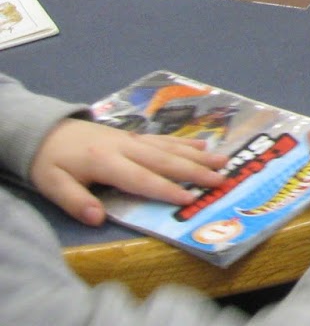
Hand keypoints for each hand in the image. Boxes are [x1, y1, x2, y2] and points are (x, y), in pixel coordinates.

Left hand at [31, 117, 227, 226]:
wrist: (46, 130)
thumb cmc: (50, 162)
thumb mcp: (52, 184)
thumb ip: (76, 201)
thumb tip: (98, 219)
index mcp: (105, 161)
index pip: (140, 178)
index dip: (165, 189)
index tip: (189, 199)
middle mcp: (125, 147)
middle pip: (164, 160)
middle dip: (194, 170)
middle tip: (220, 179)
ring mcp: (132, 139)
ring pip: (170, 147)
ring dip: (197, 155)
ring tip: (223, 161)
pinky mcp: (134, 135)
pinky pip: (164, 139)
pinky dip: (185, 142)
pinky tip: (203, 145)